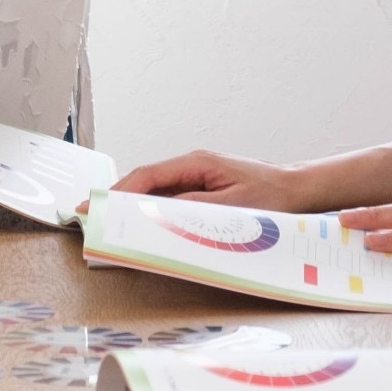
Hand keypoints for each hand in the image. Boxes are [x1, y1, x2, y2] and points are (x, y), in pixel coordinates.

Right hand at [115, 149, 310, 210]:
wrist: (297, 189)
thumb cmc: (272, 195)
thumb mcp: (234, 206)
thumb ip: (197, 210)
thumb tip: (161, 213)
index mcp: (196, 163)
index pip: (148, 175)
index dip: (120, 191)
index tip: (99, 205)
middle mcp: (192, 166)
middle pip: (146, 182)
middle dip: (119, 199)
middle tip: (94, 217)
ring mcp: (196, 177)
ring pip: (157, 192)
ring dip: (136, 208)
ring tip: (114, 226)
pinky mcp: (203, 190)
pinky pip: (172, 201)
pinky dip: (156, 213)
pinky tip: (147, 228)